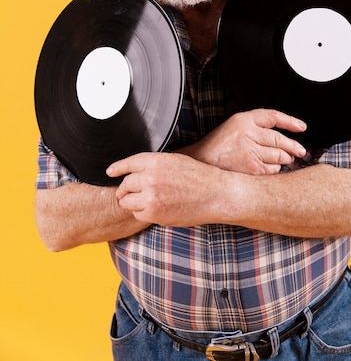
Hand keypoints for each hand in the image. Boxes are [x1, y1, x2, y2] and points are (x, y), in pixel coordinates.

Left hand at [107, 152, 226, 225]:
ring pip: (127, 201)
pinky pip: (137, 214)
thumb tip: (137, 170)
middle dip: (125, 189)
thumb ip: (154, 164)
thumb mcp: (175, 161)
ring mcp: (151, 197)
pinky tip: (154, 208)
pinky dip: (141, 212)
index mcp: (155, 161)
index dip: (117, 168)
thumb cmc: (199, 177)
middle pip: (125, 185)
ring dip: (132, 201)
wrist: (215, 194)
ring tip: (144, 200)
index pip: (128, 164)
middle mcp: (150, 178)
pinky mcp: (154, 214)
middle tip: (129, 192)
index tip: (110, 172)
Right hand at [185, 108, 306, 174]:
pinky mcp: (252, 168)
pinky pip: (273, 169)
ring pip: (279, 155)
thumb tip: (280, 136)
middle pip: (279, 138)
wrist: (200, 164)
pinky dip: (275, 170)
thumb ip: (253, 128)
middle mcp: (247, 133)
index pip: (273, 116)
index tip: (301, 127)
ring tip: (286, 160)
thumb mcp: (232, 128)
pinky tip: (271, 169)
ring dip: (285, 159)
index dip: (290, 121)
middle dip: (293, 146)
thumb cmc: (216, 148)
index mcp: (242, 120)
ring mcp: (250, 151)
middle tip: (300, 150)